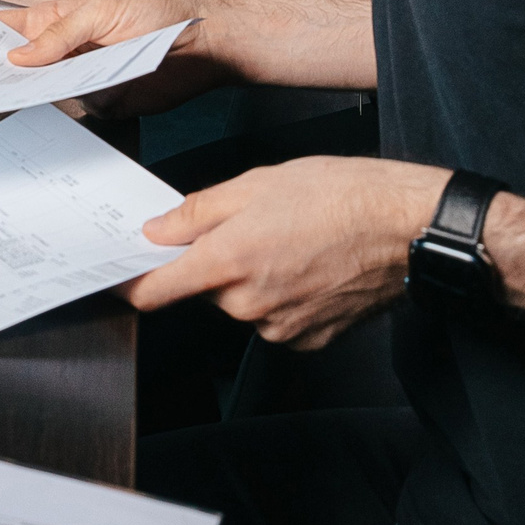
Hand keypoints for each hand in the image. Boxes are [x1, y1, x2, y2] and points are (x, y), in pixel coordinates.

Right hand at [0, 0, 225, 117]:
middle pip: (20, 66)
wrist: (205, 45)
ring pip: (43, 93)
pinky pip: (75, 112)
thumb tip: (18, 58)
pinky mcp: (102, 104)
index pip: (9, 28)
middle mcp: (63, 52)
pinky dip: (65, 113)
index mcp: (56, 21)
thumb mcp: (102, 10)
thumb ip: (61, 33)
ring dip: (27, 96)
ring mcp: (80, 79)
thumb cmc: (156, 12)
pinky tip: (50, 113)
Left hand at [124, 157, 447, 348]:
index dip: (131, 285)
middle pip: (207, 290)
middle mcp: (250, 303)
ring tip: (291, 242)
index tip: (117, 279)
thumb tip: (157, 231)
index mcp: (228, 261)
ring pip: (244, 304)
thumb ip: (196, 212)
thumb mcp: (254, 183)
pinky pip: (277, 318)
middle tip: (249, 227)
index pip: (156, 291)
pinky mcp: (311, 340)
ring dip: (252, 279)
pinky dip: (283, 297)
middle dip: (215, 263)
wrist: (406, 226)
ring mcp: (283, 327)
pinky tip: (309, 267)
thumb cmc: (340, 196)